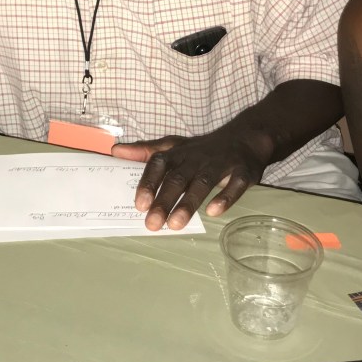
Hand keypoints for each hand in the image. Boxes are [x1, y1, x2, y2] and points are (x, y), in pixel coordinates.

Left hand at [113, 131, 266, 230]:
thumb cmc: (203, 149)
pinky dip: (225, 197)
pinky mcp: (244, 172)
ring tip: (175, 224)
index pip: (159, 164)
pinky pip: (235, 184)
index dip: (149, 183)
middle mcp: (197, 158)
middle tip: (152, 223)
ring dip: (189, 203)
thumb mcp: (173, 145)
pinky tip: (213, 212)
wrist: (246, 137)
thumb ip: (145, 151)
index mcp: (179, 153)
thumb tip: (115, 152)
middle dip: (165, 200)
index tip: (139, 204)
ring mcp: (221, 164)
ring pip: (203, 183)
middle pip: (179, 178)